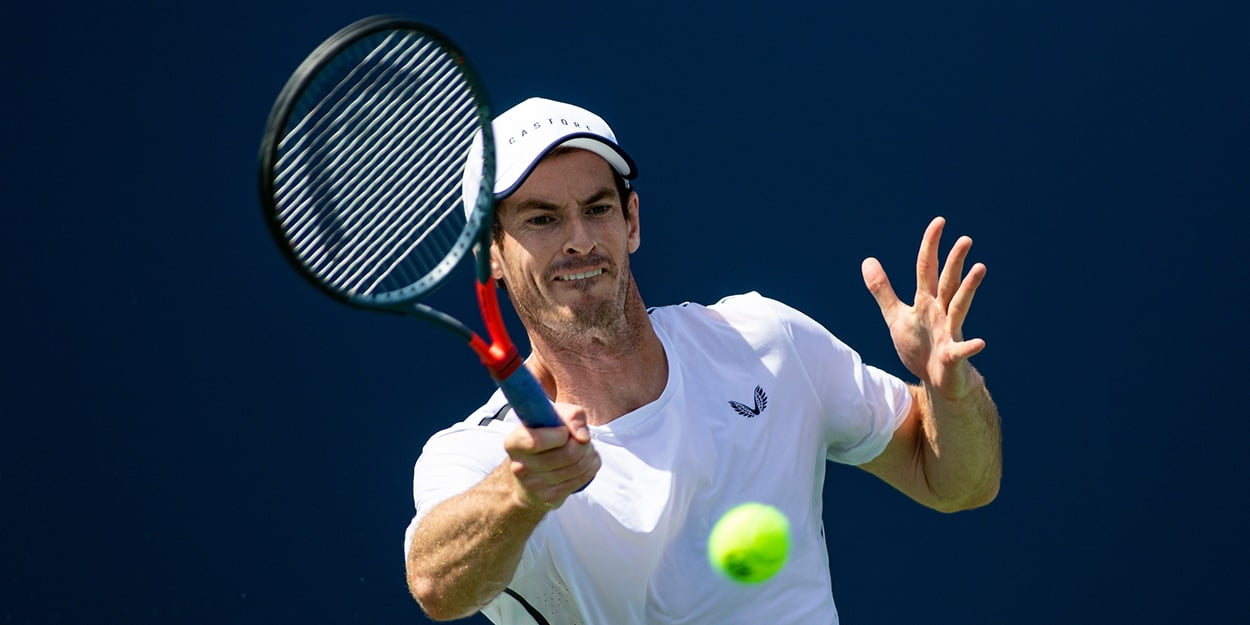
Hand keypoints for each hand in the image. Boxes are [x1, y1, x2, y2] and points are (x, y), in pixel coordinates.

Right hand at [502, 402, 599, 509]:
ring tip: (585, 449)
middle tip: (582, 439)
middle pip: (568, 453)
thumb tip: (583, 436)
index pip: (538, 441)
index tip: (565, 430)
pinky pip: (582, 479)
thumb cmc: (543, 439)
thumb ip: (571, 415)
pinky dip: (591, 467)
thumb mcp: (551, 417)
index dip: (562, 433)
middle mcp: (520, 466)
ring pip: (578, 466)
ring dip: (589, 454)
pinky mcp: (550, 498)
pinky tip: (585, 462)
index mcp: (514, 443)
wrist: (528, 478)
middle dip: (583, 443)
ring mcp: (534, 485)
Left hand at [862, 217, 986, 400]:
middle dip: (954, 262)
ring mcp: (949, 332)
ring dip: (968, 289)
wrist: (935, 381)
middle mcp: (941, 312)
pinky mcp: (953, 356)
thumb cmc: (919, 346)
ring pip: (959, 307)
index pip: (927, 269)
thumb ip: (883, 290)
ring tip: (981, 268)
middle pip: (947, 282)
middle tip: (965, 239)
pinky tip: (980, 343)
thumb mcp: (896, 316)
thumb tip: (867, 259)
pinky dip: (970, 346)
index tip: (939, 221)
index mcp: (926, 301)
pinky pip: (962, 350)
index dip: (931, 246)